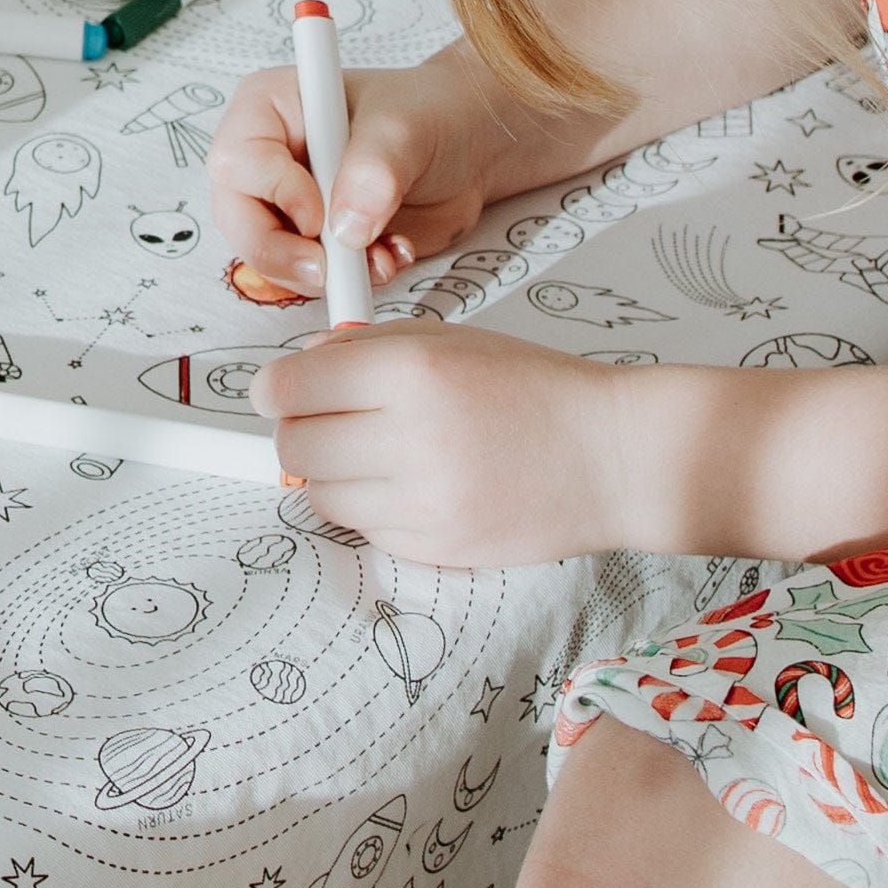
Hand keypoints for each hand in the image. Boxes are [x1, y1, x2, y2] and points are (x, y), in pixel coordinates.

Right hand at [208, 43, 543, 309]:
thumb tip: (346, 228)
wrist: (470, 147)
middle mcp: (268, 157)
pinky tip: (388, 256)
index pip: (237, 161)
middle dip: (283, 254)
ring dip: (326, 273)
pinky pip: (310, 279)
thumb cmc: (430, 114)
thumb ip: (374, 171)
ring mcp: (288, 203)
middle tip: (328, 269)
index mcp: (269, 108)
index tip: (318, 214)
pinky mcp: (315, 241)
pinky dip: (349, 282)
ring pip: (269, 259)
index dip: (274, 194)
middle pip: (238, 220)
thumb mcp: (403, 129)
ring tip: (380, 253)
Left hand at [251, 323, 677, 566]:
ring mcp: (424, 501)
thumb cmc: (538, 388)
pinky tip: (408, 483)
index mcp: (411, 371)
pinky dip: (371, 507)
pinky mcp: (436, 548)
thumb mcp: (452, 339)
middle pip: (294, 448)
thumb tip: (304, 366)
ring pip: (321, 497)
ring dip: (331, 473)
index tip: (277, 390)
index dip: (274, 388)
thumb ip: (370, 347)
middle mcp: (410, 437)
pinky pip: (366, 529)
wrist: (614, 457)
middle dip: (297, 430)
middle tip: (323, 420)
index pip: (291, 388)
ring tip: (371, 452)